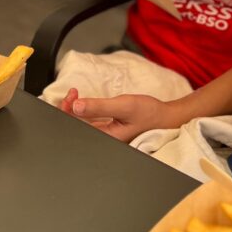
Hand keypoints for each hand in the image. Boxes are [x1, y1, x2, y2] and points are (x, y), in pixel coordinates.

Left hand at [60, 88, 174, 141]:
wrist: (165, 117)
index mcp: (104, 138)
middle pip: (76, 126)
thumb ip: (99, 107)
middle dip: (69, 108)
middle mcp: (102, 138)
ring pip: (81, 123)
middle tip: (72, 92)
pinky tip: (83, 101)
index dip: (67, 113)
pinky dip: (84, 109)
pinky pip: (89, 120)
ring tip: (74, 93)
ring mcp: (105, 133)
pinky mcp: (108, 127)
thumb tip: (76, 106)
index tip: (70, 96)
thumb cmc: (148, 113)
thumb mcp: (124, 106)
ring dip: (75, 108)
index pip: (76, 128)